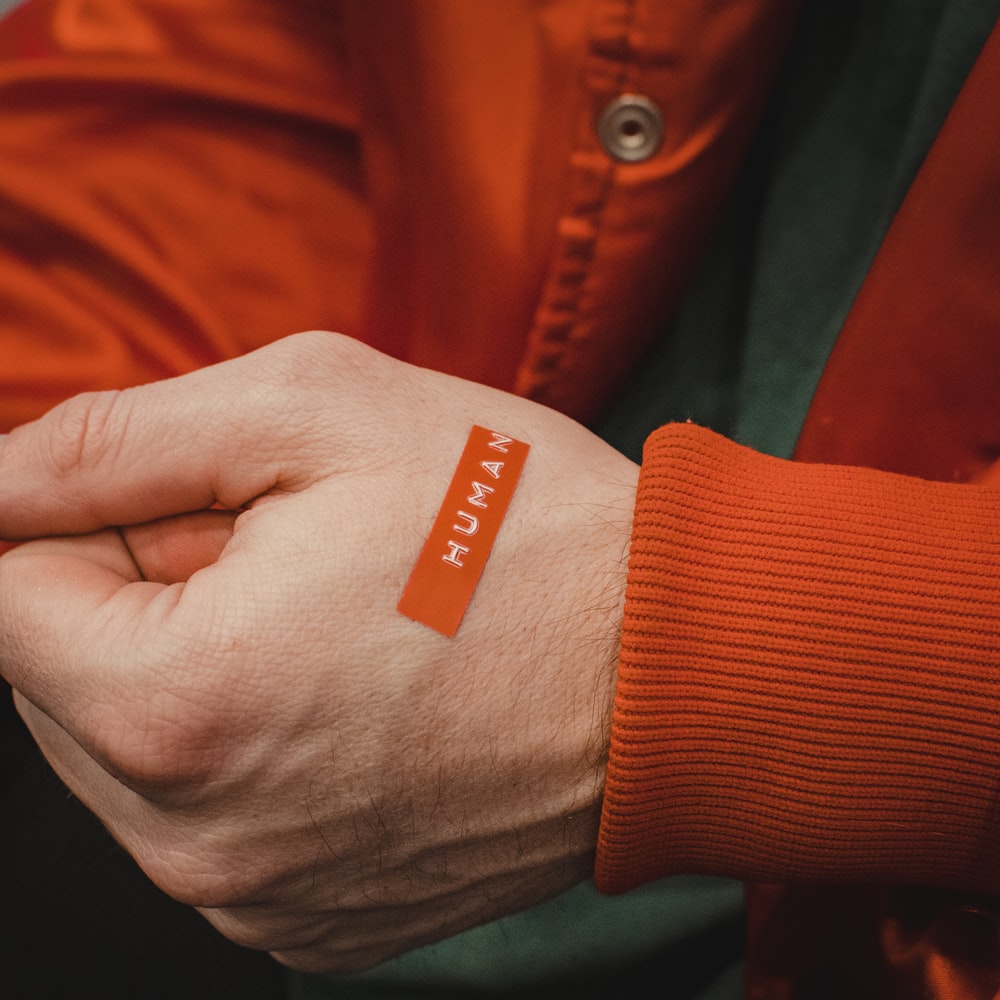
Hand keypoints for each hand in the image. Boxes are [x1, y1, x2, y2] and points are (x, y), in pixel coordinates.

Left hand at [0, 332, 636, 971]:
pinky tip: (357, 692)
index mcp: (177, 703)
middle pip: (63, 683)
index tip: (189, 499)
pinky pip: (215, 817)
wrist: (677, 661)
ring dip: (196, 670)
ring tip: (335, 620)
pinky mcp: (315, 919)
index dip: (86, 520)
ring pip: (132, 756)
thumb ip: (116, 440)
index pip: (3, 595)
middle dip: (140, 596)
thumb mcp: (315, 411)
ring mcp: (259, 898)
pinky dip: (252, 744)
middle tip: (286, 550)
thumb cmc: (520, 524)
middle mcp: (198, 839)